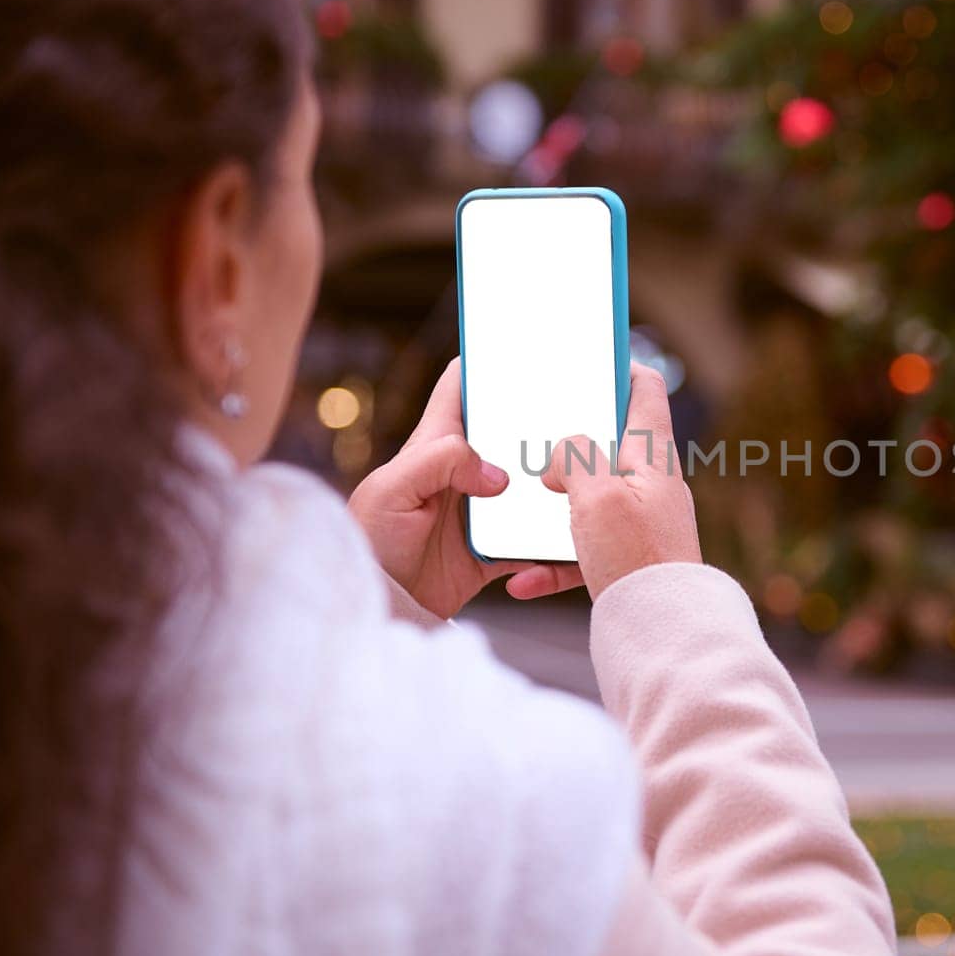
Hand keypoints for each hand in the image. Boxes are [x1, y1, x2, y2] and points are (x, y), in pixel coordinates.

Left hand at [349, 358, 584, 617]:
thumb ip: (442, 463)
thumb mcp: (391, 489)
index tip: (524, 344)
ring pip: (531, 486)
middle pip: (511, 434)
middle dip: (542, 422)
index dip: (487, 362)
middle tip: (582, 411)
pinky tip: (562, 542)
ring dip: (554, 485)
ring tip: (586, 474)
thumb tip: (499, 476)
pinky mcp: (493, 551)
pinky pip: (532, 542)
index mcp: (435, 445)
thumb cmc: (368, 543)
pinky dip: (548, 545)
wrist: (377, 611)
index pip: (461, 389)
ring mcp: (481, 512)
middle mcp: (462, 473)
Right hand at [538, 363, 702, 599]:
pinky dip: (553, 562)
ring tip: (519, 510)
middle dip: (568, 443)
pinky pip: (584, 552)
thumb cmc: (635, 558)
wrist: (661, 635)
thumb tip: (564, 452)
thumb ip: (576, 456)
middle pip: (610, 446)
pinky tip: (521, 580)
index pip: (645, 390)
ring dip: (552, 509)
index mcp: (652, 457)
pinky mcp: (629, 562)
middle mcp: (652, 486)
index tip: (588, 358)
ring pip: (590, 502)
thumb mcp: (597, 494)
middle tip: (531, 436)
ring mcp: (642, 525)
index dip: (618, 367)